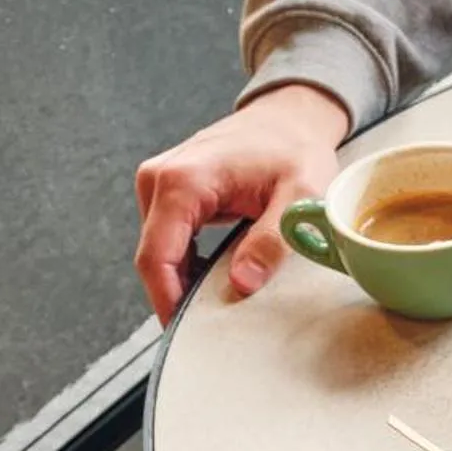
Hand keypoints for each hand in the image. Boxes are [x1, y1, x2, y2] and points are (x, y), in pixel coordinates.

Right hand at [135, 84, 350, 323]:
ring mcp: (159, 182)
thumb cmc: (294, 148)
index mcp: (184, 180)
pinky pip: (166, 240)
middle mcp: (160, 178)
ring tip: (215, 301)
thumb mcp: (299, 196)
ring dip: (180, 281)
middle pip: (152, 257)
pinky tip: (210, 278)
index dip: (166, 300)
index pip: (157, 256)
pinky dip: (184, 264)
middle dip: (174, 295)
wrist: (287, 117)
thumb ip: (272, 240)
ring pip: (157, 251)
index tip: (182, 333)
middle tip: (206, 330)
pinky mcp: (167, 190)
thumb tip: (241, 284)